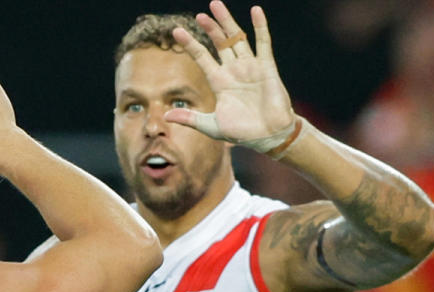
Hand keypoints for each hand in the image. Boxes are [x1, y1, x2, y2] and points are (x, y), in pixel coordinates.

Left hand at [164, 1, 294, 146]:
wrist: (268, 137)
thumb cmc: (241, 132)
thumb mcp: (211, 126)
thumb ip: (190, 118)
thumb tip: (166, 115)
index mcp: (219, 82)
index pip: (201, 57)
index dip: (190, 44)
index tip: (176, 31)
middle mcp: (233, 70)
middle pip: (219, 43)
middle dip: (210, 28)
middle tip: (199, 14)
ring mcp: (250, 67)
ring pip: (237, 38)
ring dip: (227, 22)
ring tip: (216, 5)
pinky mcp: (266, 68)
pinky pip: (263, 43)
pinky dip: (260, 27)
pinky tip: (255, 11)